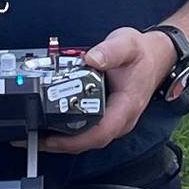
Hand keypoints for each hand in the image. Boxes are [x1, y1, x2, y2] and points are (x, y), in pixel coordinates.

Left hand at [42, 26, 174, 153]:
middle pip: (88, 141)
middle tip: (31, 138)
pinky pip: (87, 130)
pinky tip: (50, 124)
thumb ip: (109, 51)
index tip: (50, 138)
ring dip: (61, 140)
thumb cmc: (142, 54)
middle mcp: (120, 120)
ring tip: (34, 134)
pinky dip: (68, 130)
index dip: (72, 141)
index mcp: (126, 107)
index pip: (99, 133)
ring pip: (86, 139)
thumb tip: (91, 58)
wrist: (156, 56)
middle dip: (59, 144)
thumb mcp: (127, 45)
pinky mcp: (108, 117)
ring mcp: (114, 120)